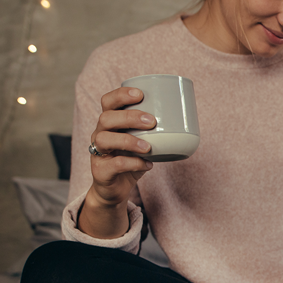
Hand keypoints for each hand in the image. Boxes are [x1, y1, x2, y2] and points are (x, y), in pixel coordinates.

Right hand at [87, 87, 156, 207]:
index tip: (140, 94)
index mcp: (109, 122)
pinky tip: (147, 164)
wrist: (115, 188)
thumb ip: (154, 132)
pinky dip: (133, 163)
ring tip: (148, 147)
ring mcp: (97, 152)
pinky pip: (114, 164)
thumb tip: (185, 122)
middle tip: (152, 121)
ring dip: (129, 141)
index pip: (108, 102)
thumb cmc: (131, 159)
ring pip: (105, 139)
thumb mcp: (142, 142)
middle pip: (106, 118)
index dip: (121, 95)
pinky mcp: (100, 171)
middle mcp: (100, 134)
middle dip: (129, 117)